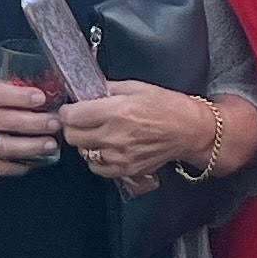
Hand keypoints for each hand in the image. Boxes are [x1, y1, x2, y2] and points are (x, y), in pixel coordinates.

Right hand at [0, 77, 61, 178]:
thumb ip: (2, 89)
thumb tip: (37, 90)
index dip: (19, 96)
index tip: (41, 97)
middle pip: (6, 121)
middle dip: (35, 123)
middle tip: (56, 122)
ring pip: (5, 146)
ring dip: (31, 147)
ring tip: (50, 144)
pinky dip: (17, 166)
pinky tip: (35, 162)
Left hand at [60, 85, 216, 189]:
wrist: (189, 130)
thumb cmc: (166, 106)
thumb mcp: (135, 87)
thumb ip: (106, 89)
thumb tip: (84, 90)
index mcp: (116, 112)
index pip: (70, 116)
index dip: (68, 111)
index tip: (72, 109)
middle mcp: (115, 136)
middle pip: (72, 136)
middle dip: (73, 127)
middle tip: (83, 121)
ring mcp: (120, 156)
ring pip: (83, 153)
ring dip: (86, 143)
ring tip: (99, 133)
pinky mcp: (126, 170)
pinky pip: (96, 167)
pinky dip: (97, 158)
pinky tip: (107, 147)